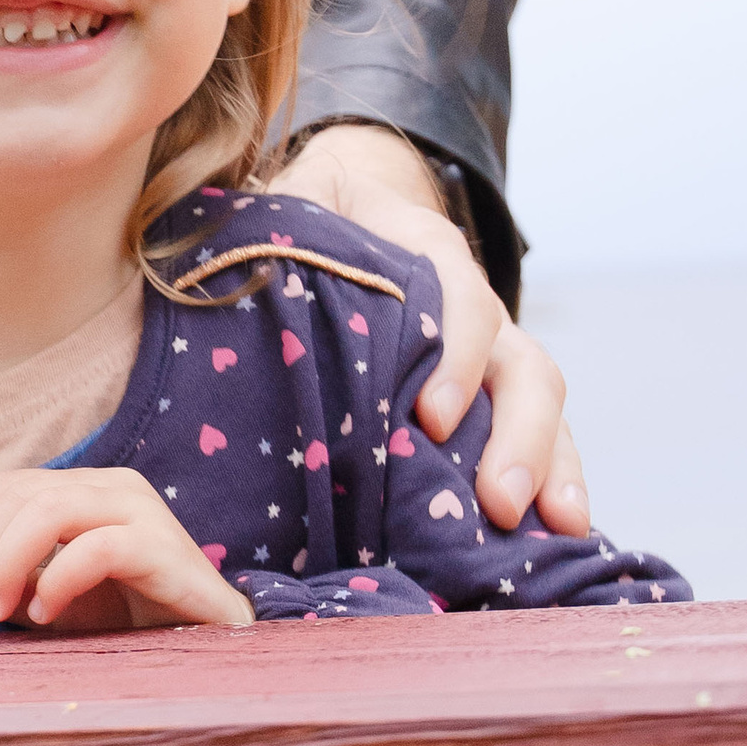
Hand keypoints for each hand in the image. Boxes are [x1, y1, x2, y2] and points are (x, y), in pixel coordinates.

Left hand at [0, 464, 251, 632]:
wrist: (207, 648)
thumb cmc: (127, 622)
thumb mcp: (52, 600)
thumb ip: (5, 583)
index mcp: (81, 489)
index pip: (3, 485)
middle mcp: (110, 486)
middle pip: (19, 495)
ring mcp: (140, 511)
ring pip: (50, 509)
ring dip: (8, 561)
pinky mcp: (164, 547)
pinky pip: (96, 548)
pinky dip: (57, 579)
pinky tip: (45, 614)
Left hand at [286, 123, 586, 536]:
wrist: (352, 204)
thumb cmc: (306, 218)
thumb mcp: (285, 206)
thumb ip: (258, 227)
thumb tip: (185, 260)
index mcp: (425, 251)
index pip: (457, 296)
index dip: (452, 355)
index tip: (430, 418)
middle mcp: (474, 305)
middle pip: (520, 363)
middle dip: (518, 434)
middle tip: (500, 502)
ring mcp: (494, 352)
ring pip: (542, 403)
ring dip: (553, 467)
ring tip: (556, 531)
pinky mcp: (496, 394)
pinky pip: (545, 435)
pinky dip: (558, 482)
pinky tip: (560, 542)